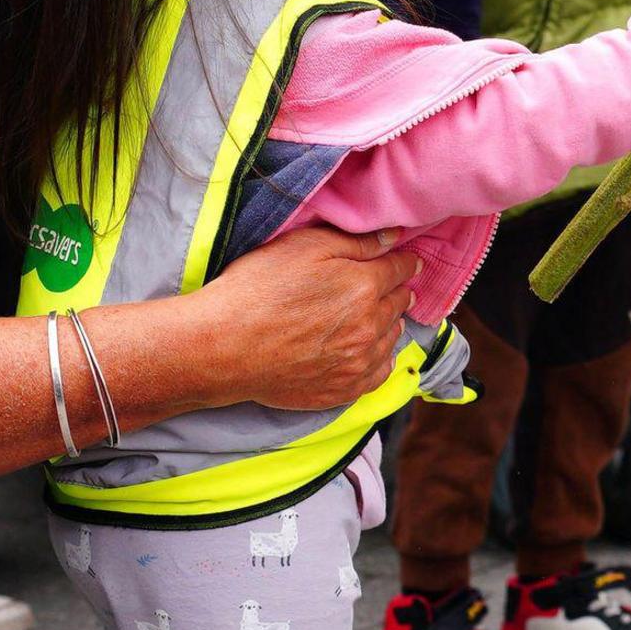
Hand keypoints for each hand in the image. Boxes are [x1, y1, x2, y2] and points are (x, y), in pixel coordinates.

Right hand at [186, 225, 418, 413]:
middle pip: (398, 304)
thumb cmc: (257, 289)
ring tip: (379, 316)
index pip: (399, 270)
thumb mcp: (304, 247)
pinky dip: (381, 360)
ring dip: (389, 323)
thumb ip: (356, 243)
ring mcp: (357, 363)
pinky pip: (380, 374)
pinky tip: (372, 352)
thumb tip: (394, 238)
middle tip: (392, 286)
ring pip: (391, 338)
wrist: (224, 346)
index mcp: (363, 287)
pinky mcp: (342, 391)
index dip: (404, 262)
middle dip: (397, 291)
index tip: (406, 261)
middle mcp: (368, 327)